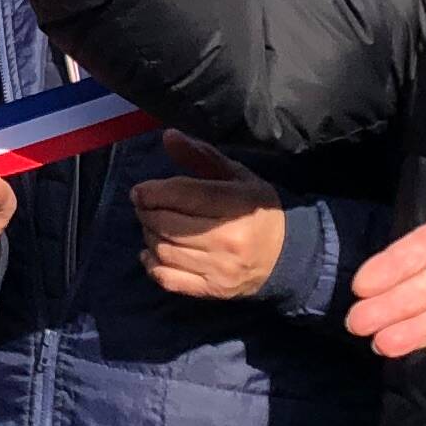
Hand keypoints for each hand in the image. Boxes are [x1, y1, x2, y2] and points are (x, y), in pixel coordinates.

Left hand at [133, 136, 287, 301]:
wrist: (285, 256)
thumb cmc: (256, 209)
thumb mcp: (237, 176)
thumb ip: (201, 156)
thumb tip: (168, 136)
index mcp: (237, 205)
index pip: (185, 196)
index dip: (154, 192)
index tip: (140, 190)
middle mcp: (228, 239)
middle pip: (168, 224)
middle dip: (146, 212)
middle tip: (143, 205)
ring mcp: (218, 268)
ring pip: (164, 250)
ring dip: (149, 235)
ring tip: (152, 225)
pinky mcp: (211, 290)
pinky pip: (169, 279)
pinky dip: (152, 265)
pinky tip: (151, 253)